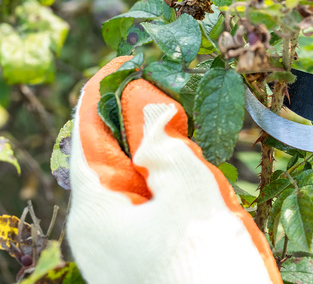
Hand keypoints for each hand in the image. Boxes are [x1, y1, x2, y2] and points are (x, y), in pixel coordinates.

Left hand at [67, 57, 281, 283]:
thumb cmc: (210, 267)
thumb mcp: (192, 193)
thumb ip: (165, 143)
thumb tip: (148, 106)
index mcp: (96, 211)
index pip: (88, 134)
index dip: (110, 93)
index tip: (136, 63)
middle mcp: (98, 233)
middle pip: (108, 159)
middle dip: (140, 126)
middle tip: (176, 100)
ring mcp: (120, 252)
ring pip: (133, 185)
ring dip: (160, 158)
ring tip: (193, 141)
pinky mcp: (144, 262)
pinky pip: (149, 212)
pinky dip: (170, 189)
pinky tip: (200, 186)